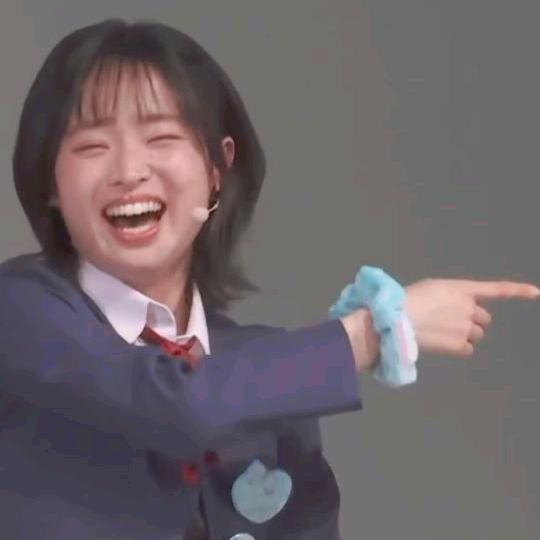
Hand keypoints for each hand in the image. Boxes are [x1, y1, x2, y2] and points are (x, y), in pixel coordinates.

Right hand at [404, 279, 539, 356]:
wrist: (395, 320)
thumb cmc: (406, 301)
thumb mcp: (430, 290)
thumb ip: (449, 297)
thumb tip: (454, 312)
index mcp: (460, 289)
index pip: (495, 289)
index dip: (518, 291)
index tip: (537, 293)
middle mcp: (468, 307)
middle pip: (483, 319)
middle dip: (472, 322)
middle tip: (449, 323)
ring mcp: (466, 327)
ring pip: (476, 335)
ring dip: (465, 335)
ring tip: (441, 334)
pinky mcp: (460, 345)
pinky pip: (468, 349)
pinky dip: (458, 348)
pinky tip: (440, 343)